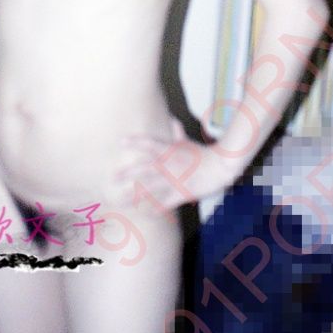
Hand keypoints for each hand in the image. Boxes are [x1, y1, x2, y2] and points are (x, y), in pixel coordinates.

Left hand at [112, 118, 238, 211]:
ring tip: (120, 200)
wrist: (219, 168)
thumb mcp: (186, 142)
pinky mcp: (179, 194)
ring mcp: (173, 181)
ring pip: (150, 189)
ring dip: (134, 195)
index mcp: (169, 150)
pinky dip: (154, 209)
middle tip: (112, 178)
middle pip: (144, 169)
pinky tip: (143, 214)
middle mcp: (168, 166)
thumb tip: (172, 119)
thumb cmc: (201, 154)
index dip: (135, 142)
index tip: (120, 142)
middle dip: (127, 173)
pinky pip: (164, 203)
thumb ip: (176, 132)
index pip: (149, 144)